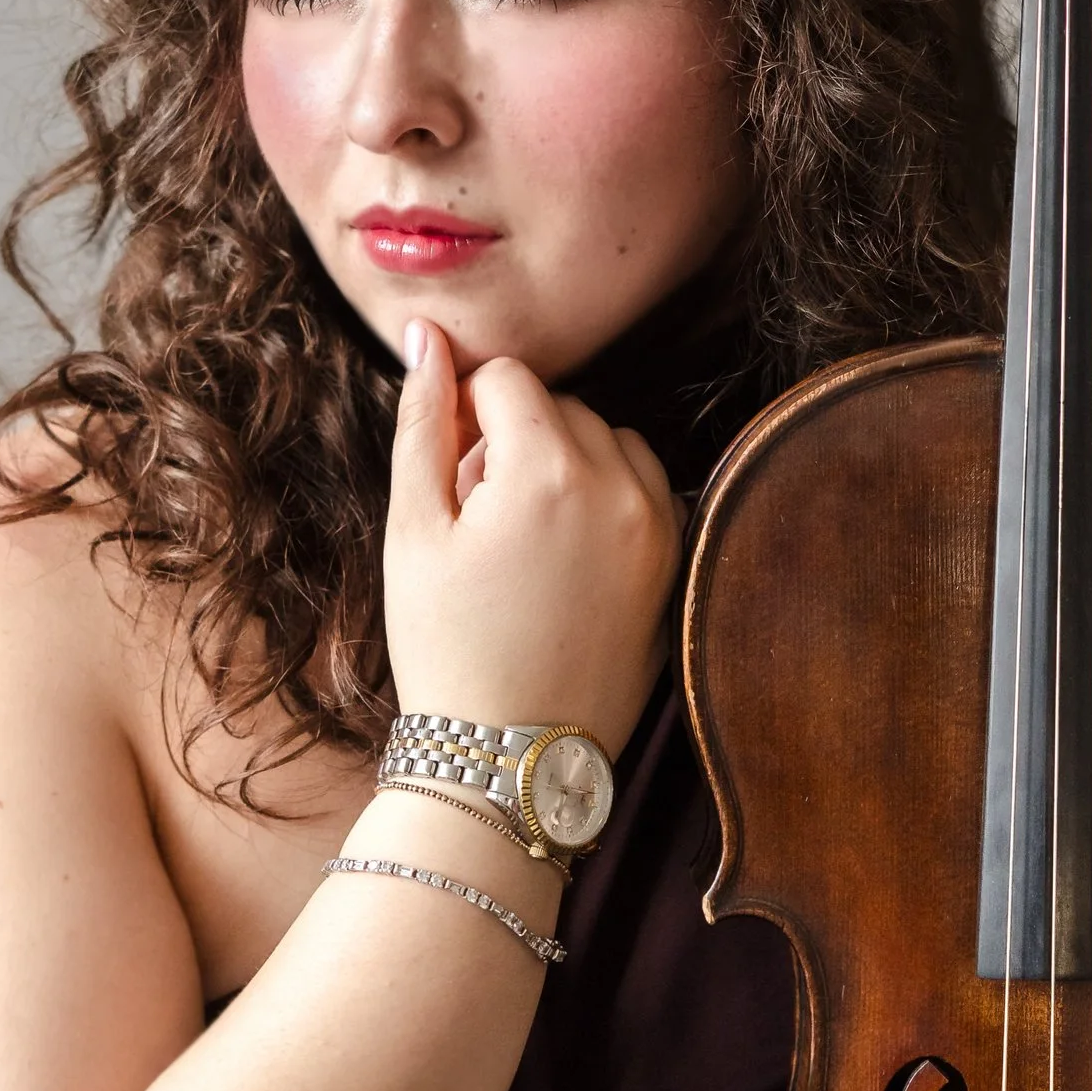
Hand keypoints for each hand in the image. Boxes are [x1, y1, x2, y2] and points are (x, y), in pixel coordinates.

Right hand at [382, 319, 683, 750]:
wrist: (506, 757)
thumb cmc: (446, 645)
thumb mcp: (414, 529)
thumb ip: (422, 421)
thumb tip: (424, 334)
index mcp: (549, 470)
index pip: (509, 377)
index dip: (465, 415)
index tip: (452, 477)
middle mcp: (621, 487)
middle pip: (563, 407)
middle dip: (516, 440)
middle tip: (479, 519)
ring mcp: (660, 528)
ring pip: (612, 443)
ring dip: (568, 465)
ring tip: (525, 539)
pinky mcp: (677, 565)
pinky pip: (647, 492)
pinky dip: (609, 502)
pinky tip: (568, 561)